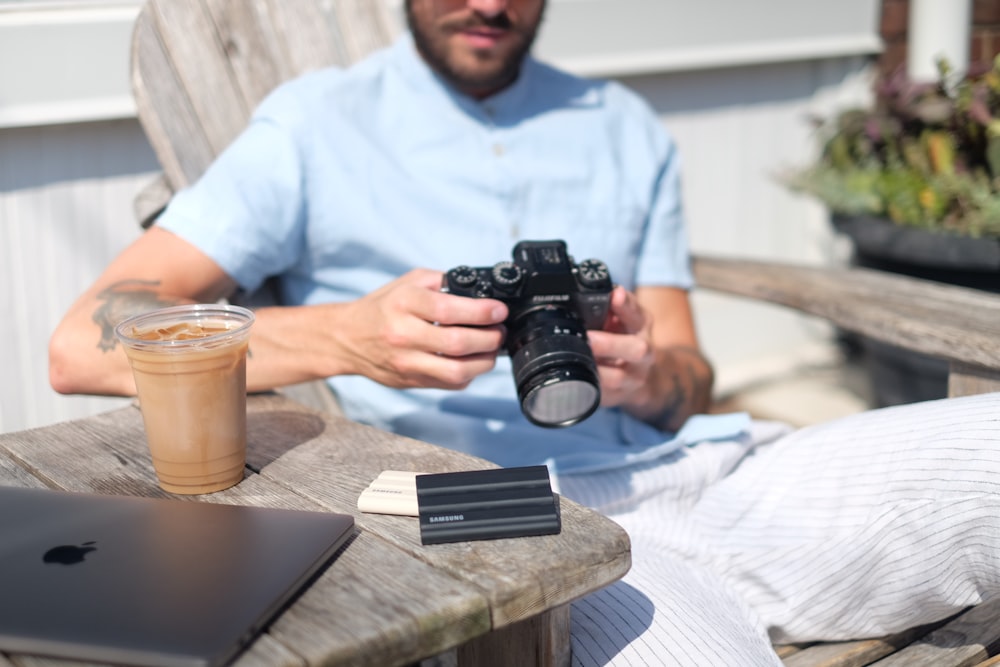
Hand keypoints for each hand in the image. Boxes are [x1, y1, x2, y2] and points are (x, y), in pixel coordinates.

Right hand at [334, 269, 507, 389]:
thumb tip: (477, 291)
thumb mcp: (407, 283)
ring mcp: (407, 362)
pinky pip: (450, 384)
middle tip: (499, 330)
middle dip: (490, 337)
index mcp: (404, 304)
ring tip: (490, 348)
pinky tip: (471, 361)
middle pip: (458, 343)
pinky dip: (468, 374)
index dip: (482, 312)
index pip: (449, 310)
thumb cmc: (382, 307)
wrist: (347, 338)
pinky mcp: (411, 381)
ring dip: (484, 361)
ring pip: (457, 371)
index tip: (498, 311)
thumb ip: (440, 282)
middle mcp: (403, 334)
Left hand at [586, 286, 656, 409]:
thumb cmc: (625, 338)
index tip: (614, 296)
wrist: (643, 376)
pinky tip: (574, 380)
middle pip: (637, 350)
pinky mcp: (617, 397)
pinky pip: (602, 396)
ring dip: (596, 370)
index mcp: (642, 327)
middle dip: (610, 343)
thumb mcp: (625, 317)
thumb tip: (600, 289)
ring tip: (576, 361)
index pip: (638, 313)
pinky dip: (586, 388)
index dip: (626, 305)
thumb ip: (613, 304)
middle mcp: (643, 354)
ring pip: (617, 378)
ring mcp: (632, 379)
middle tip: (588, 338)